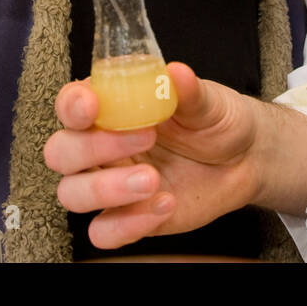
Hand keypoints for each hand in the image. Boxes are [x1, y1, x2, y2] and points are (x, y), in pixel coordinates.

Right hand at [43, 62, 262, 249]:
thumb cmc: (216, 121)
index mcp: (111, 108)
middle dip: (92, 147)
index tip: (92, 106)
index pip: (71, 104)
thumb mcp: (208, 101)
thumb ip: (188, 91)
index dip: (72, 105)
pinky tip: (164, 206)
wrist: (245, 159)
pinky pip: (103, 232)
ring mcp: (110, 184)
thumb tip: (175, 73)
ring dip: (106, 189)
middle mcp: (101, 146)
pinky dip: (127, 224)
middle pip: (61, 152)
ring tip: (153, 180)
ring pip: (72, 193)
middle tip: (144, 137)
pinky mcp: (127, 217)